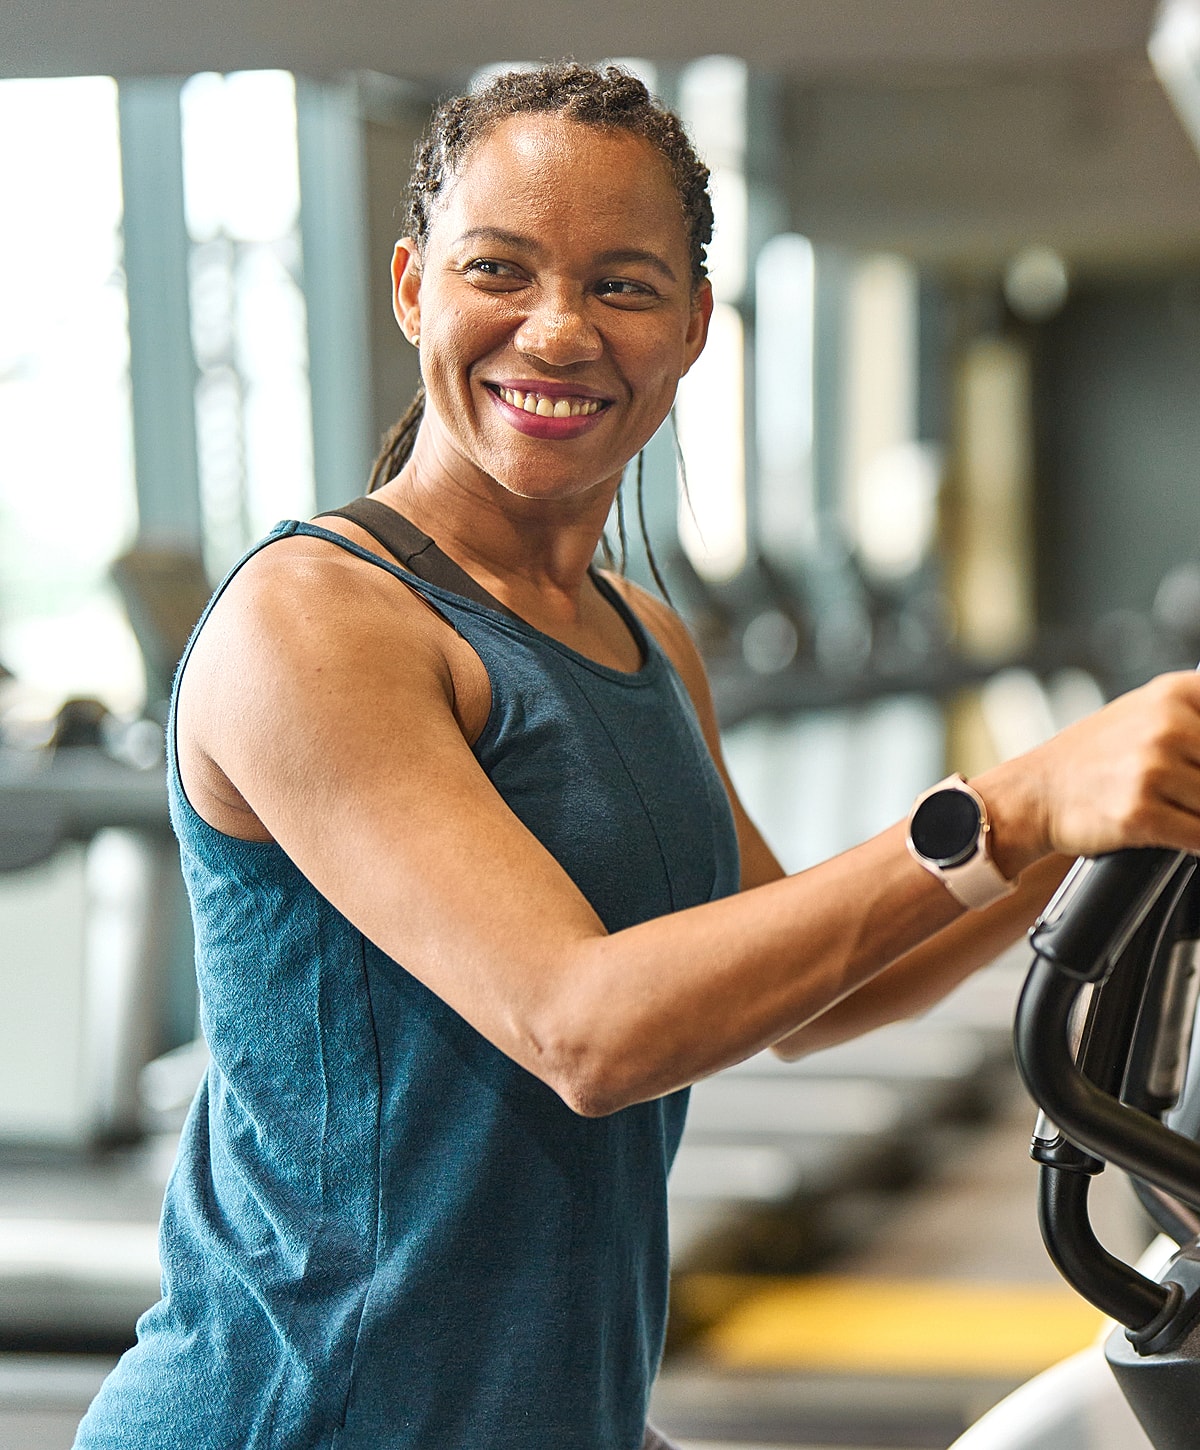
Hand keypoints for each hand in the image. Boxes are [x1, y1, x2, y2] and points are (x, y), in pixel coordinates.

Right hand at [981, 671, 1199, 870]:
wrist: (1035, 793)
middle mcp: (1166, 725)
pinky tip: (1184, 835)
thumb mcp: (1148, 714)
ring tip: (1181, 810)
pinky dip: (1199, 844)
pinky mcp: (1140, 813)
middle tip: (1189, 792)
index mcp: (1175, 694)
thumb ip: (1197, 723)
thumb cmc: (1093, 758)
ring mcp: (1151, 769)